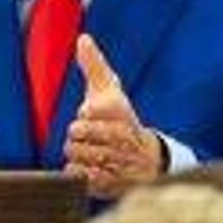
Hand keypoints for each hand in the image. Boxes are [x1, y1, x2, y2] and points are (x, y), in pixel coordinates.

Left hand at [62, 34, 163, 196]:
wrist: (147, 160)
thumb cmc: (121, 120)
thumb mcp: (110, 91)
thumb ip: (95, 66)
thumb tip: (83, 38)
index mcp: (121, 112)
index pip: (86, 112)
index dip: (85, 115)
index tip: (95, 116)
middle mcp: (122, 137)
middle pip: (75, 135)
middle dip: (78, 137)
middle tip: (93, 138)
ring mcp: (118, 162)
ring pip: (75, 156)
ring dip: (79, 155)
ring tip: (95, 153)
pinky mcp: (110, 184)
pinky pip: (79, 176)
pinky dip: (80, 173)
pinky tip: (93, 168)